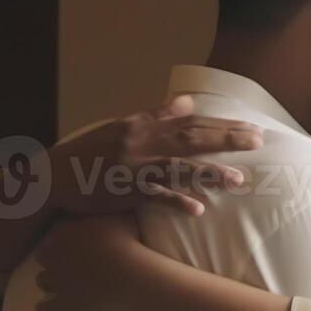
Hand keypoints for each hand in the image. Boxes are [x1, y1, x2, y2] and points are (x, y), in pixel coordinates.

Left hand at [34, 213, 147, 310]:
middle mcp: (56, 256)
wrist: (130, 279)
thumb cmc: (128, 245)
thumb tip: (108, 204)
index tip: (71, 242)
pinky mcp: (64, 305)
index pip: (55, 234)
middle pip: (44, 256)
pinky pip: (46, 307)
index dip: (62, 239)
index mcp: (67, 233)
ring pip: (42, 280)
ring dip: (48, 281)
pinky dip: (46, 307)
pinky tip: (48, 307)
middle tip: (66, 263)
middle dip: (52, 259)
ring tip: (59, 284)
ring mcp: (58, 282)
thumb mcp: (120, 218)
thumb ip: (107, 213)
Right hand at [47, 95, 262, 215]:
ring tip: (238, 180)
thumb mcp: (123, 127)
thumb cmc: (91, 153)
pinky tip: (198, 209)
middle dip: (226, 138)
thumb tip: (187, 100)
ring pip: (177, 167)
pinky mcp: (123, 191)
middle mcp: (140, 142)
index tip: (251, 126)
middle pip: (190, 137)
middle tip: (258, 141)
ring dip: (209, 173)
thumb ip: (157, 114)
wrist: (53, 177)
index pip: (189, 121)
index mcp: (141, 125)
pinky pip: (153, 197)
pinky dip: (175, 201)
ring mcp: (132, 167)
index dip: (222, 124)